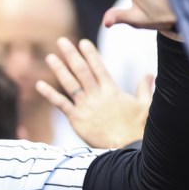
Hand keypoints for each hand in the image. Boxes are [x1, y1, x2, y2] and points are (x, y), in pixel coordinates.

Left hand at [36, 38, 151, 148]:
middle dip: (71, 55)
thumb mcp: (146, 105)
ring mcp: (85, 106)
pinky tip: (39, 85)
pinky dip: (49, 94)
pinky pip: (60, 104)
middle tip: (61, 41)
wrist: (127, 147)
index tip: (82, 42)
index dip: (90, 54)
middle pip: (81, 70)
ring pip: (69, 83)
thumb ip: (145, 88)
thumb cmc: (139, 128)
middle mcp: (97, 95)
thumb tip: (149, 74)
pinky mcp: (76, 119)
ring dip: (59, 69)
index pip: (99, 67)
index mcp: (112, 90)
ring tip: (50, 57)